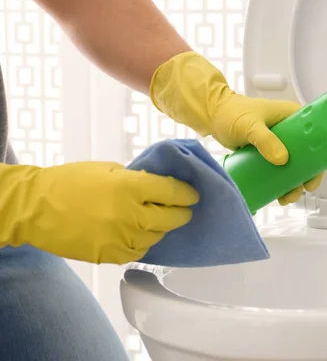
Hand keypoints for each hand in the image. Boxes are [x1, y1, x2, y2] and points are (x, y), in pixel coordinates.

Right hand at [0, 162, 198, 263]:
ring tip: (157, 221)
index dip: (187, 194)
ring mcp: (120, 238)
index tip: (193, 195)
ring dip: (160, 228)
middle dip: (182, 213)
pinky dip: (143, 242)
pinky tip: (138, 233)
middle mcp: (129, 214)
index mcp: (129, 187)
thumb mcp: (108, 170)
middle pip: (171, 218)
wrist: (35, 208)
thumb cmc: (69, 182)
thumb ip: (136, 179)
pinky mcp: (110, 255)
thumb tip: (158, 187)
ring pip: (157, 237)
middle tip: (184, 210)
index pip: (172, 192)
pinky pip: (138, 251)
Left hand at [150, 51, 326, 203]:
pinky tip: (279, 195)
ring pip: (295, 166)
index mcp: (293, 117)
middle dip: (309, 174)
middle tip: (304, 188)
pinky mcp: (268, 154)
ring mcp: (279, 144)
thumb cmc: (232, 113)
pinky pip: (280, 170)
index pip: (317, 133)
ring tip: (287, 198)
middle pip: (308, 155)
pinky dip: (282, 183)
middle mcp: (290, 131)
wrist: (213, 116)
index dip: (325, 151)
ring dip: (295, 183)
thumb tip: (283, 160)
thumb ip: (265, 140)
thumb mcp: (250, 125)